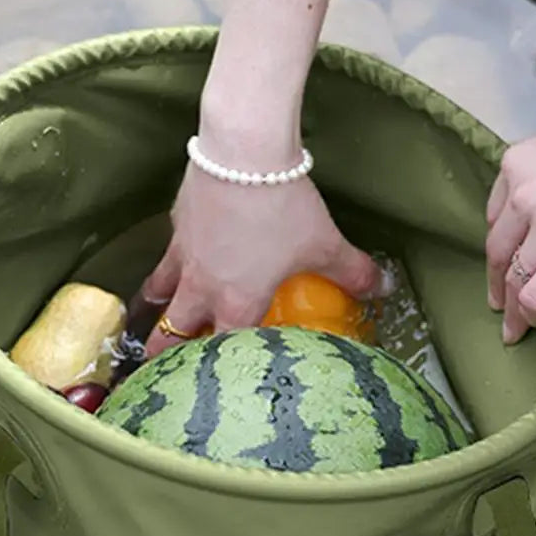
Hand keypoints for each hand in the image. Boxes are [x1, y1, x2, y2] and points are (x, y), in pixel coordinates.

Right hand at [143, 164, 387, 355]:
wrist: (243, 151)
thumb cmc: (283, 206)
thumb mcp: (325, 244)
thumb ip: (353, 272)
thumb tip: (382, 289)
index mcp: (238, 303)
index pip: (221, 351)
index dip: (217, 370)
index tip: (212, 384)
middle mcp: (204, 287)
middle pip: (173, 332)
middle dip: (165, 353)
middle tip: (160, 368)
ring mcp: (185, 256)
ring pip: (160, 293)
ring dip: (158, 308)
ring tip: (152, 318)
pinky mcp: (178, 224)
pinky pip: (167, 254)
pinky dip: (167, 263)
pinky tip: (174, 260)